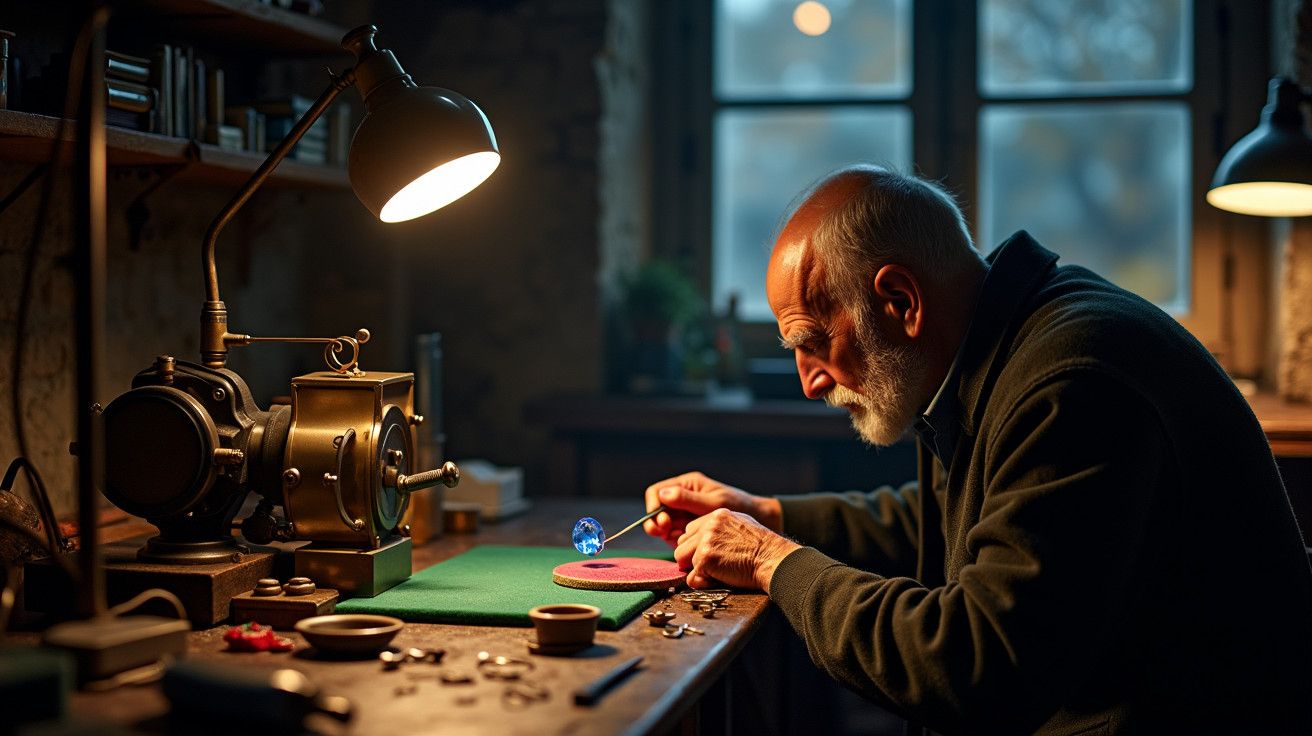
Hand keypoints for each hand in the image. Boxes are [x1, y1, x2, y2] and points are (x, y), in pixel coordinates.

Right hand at [642, 471, 781, 547]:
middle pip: (656, 511)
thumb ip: (689, 500)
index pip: (656, 493)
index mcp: (686, 485)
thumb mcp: (714, 503)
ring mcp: (684, 515)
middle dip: (657, 522)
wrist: (757, 520)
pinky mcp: (688, 529)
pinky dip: (677, 541)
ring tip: (679, 537)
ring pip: (662, 525)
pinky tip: (688, 544)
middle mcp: (682, 499)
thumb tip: (663, 495)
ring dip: (666, 533)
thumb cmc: (738, 506)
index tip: (661, 520)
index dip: (653, 507)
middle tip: (666, 530)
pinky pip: (674, 536)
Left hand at [673, 509, 800, 591]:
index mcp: (717, 515)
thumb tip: (703, 542)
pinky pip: (692, 577)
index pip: (690, 530)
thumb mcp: (742, 526)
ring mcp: (705, 540)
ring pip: (682, 559)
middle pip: (682, 544)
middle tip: (713, 566)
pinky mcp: (705, 558)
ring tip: (718, 571)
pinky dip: (704, 582)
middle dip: (692, 558)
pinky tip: (721, 579)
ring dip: (697, 569)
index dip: (696, 546)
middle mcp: (709, 524)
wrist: (773, 559)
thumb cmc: (763, 548)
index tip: (710, 555)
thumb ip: (720, 529)